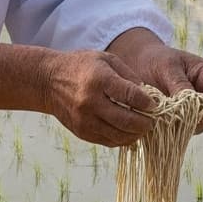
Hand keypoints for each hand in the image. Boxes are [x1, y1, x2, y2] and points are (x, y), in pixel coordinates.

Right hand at [40, 49, 157, 147]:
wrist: (48, 82)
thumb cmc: (81, 66)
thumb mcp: (106, 60)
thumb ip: (128, 75)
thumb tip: (148, 95)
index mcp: (99, 80)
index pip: (130, 95)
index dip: (147, 103)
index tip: (155, 105)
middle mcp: (91, 102)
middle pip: (126, 120)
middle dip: (145, 123)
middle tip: (153, 120)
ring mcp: (85, 120)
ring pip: (119, 135)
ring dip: (136, 134)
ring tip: (143, 127)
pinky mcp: (82, 132)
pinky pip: (108, 141)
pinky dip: (123, 139)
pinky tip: (129, 132)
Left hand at [108, 31, 202, 128]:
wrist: (140, 65)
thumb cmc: (156, 60)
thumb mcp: (167, 67)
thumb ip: (179, 83)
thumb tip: (190, 103)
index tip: (201, 112)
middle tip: (184, 120)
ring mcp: (197, 107)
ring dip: (190, 125)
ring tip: (170, 120)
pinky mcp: (186, 117)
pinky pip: (189, 128)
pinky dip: (180, 129)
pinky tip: (166, 124)